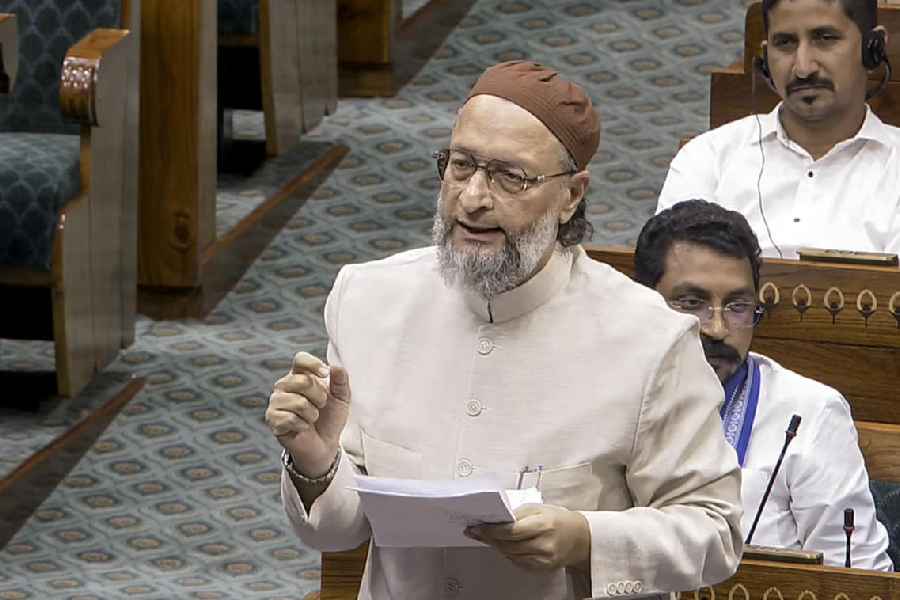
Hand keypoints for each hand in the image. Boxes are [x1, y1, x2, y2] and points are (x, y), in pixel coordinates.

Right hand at [265, 351, 350, 476]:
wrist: (324, 444)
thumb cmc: (330, 418)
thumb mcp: (341, 398)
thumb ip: (340, 381)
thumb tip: (337, 366)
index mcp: (300, 375)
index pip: (300, 360)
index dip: (313, 365)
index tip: (326, 374)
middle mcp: (284, 385)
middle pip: (302, 381)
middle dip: (319, 396)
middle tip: (321, 405)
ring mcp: (276, 402)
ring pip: (298, 402)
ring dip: (312, 413)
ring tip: (312, 417)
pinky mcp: (272, 419)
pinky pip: (289, 418)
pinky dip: (303, 425)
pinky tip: (303, 427)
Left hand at [466, 505, 590, 571]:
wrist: (579, 538)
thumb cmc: (558, 519)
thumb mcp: (539, 508)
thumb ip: (517, 513)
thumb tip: (494, 518)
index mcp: (544, 524)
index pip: (511, 530)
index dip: (491, 530)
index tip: (477, 527)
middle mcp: (544, 544)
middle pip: (508, 544)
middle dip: (489, 537)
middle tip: (476, 531)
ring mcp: (543, 559)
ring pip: (510, 554)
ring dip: (496, 545)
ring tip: (487, 536)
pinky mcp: (542, 568)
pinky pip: (517, 562)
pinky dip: (508, 553)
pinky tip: (503, 545)